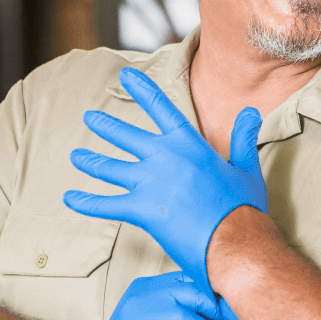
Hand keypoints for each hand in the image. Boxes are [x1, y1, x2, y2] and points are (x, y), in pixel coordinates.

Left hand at [63, 67, 267, 297]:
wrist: (236, 243)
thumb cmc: (244, 209)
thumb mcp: (246, 168)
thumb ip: (243, 139)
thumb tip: (251, 112)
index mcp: (190, 144)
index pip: (161, 108)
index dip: (142, 90)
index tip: (126, 76)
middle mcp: (165, 157)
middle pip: (127, 136)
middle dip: (106, 126)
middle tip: (90, 118)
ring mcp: (151, 183)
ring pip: (111, 167)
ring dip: (91, 161)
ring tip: (76, 156)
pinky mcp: (142, 210)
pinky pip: (106, 204)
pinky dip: (86, 202)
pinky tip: (70, 198)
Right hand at [72, 271, 238, 319]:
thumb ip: (187, 314)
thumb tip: (229, 315)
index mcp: (151, 286)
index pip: (193, 280)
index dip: (221, 293)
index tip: (244, 309)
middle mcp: (144, 296)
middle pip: (193, 293)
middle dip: (223, 312)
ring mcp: (138, 318)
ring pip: (187, 319)